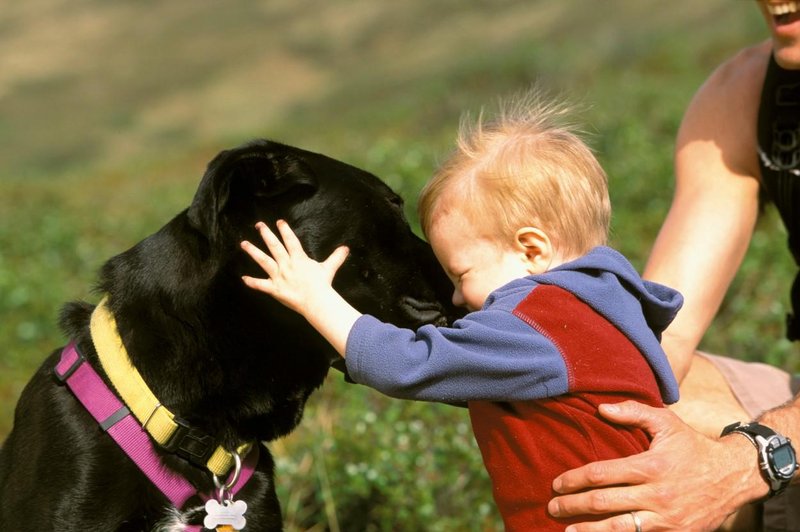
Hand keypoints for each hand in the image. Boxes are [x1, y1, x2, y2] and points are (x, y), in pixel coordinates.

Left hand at [240, 220, 348, 315]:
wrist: (316, 301)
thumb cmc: (322, 285)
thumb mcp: (329, 268)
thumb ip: (336, 257)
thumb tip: (346, 248)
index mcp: (299, 258)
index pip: (290, 240)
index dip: (285, 230)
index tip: (279, 222)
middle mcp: (287, 264)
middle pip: (274, 246)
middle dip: (266, 234)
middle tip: (259, 225)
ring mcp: (279, 276)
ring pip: (263, 261)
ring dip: (253, 251)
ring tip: (244, 243)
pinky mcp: (275, 289)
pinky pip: (261, 285)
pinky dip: (252, 282)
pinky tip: (244, 278)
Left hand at [547, 401, 763, 530]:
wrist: (733, 477)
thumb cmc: (692, 446)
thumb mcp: (667, 422)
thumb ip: (633, 412)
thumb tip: (601, 408)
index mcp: (651, 466)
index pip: (602, 474)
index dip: (575, 479)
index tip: (556, 483)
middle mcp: (657, 495)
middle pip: (604, 503)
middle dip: (573, 505)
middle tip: (553, 506)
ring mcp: (666, 519)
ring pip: (618, 529)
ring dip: (588, 531)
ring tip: (567, 530)